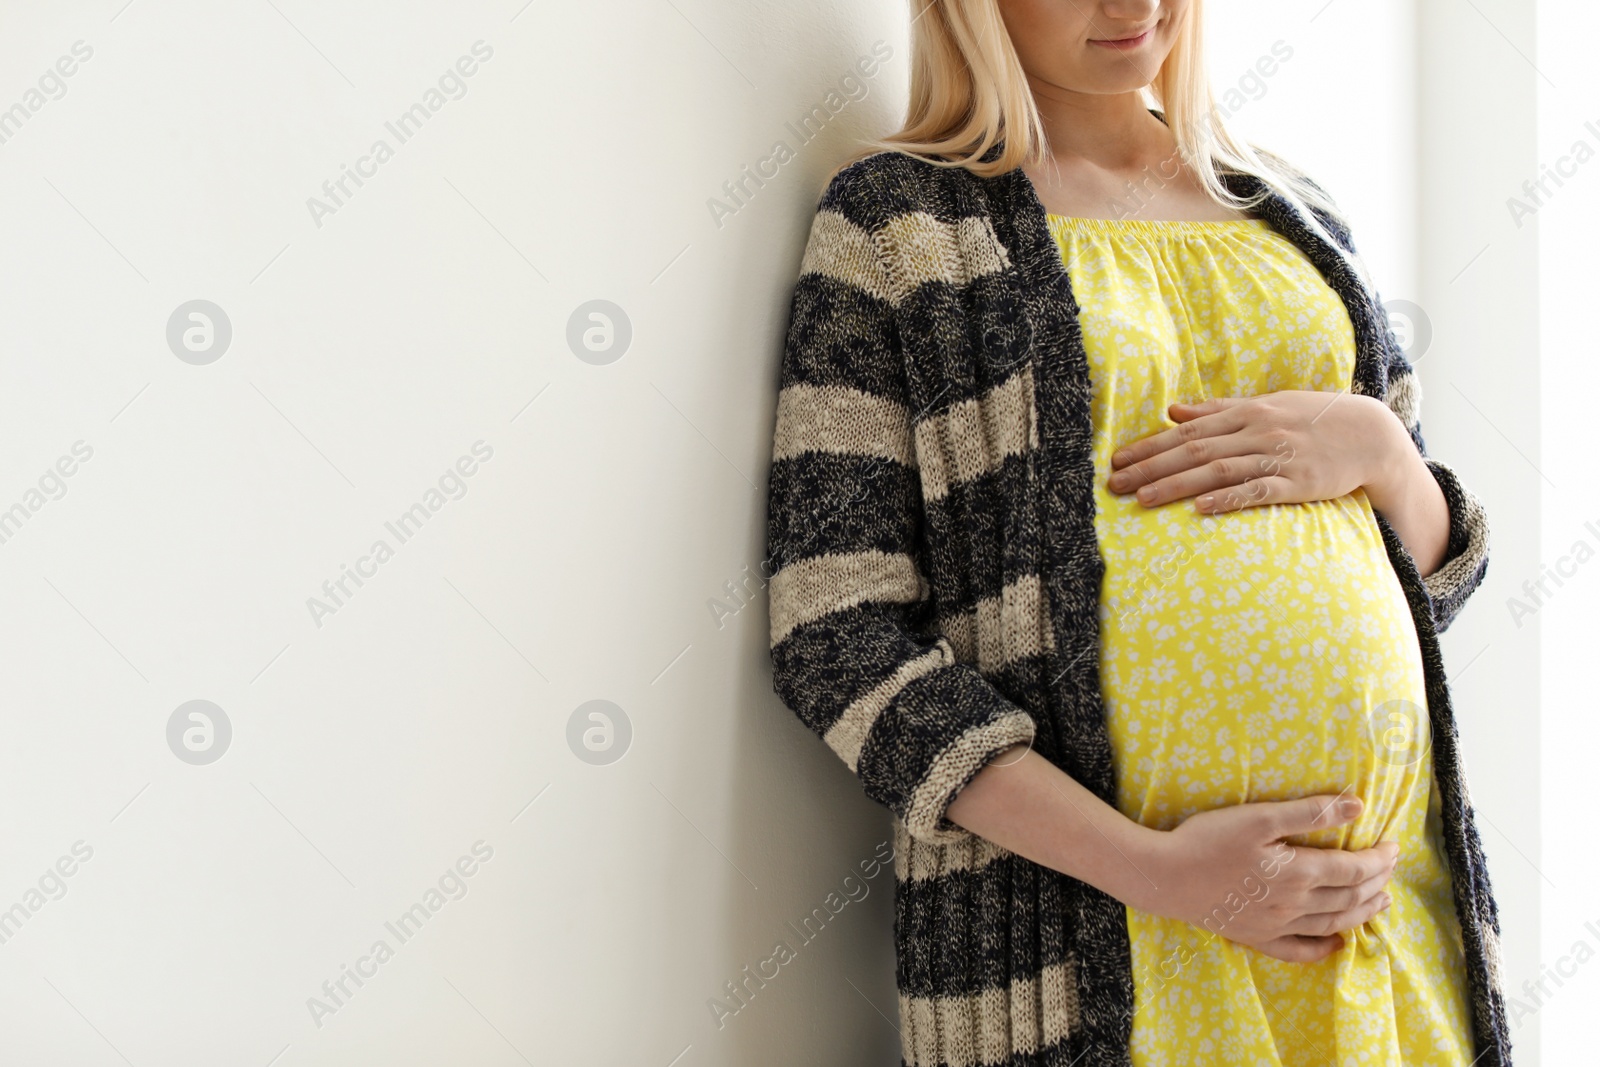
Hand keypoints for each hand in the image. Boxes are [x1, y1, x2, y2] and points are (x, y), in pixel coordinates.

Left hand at [1105, 391, 1406, 513]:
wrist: (1370, 434)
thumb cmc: (1310, 420)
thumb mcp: (1265, 406)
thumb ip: (1217, 410)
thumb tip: (1173, 410)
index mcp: (1245, 413)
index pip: (1186, 431)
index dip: (1149, 446)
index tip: (1116, 461)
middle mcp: (1256, 432)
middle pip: (1194, 451)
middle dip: (1151, 468)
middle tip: (1115, 485)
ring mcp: (1277, 457)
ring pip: (1217, 471)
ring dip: (1177, 485)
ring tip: (1143, 501)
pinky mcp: (1297, 483)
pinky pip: (1257, 492)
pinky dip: (1228, 499)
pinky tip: (1200, 508)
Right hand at [1128, 792, 1398, 962]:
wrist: (1165, 877)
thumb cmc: (1208, 840)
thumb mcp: (1259, 817)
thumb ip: (1309, 812)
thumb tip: (1356, 805)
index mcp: (1299, 873)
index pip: (1354, 869)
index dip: (1379, 860)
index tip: (1394, 847)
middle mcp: (1296, 905)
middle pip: (1350, 898)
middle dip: (1377, 884)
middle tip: (1390, 870)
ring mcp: (1277, 926)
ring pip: (1333, 924)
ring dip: (1362, 913)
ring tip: (1380, 903)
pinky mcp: (1257, 938)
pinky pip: (1300, 950)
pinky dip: (1324, 949)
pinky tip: (1336, 945)